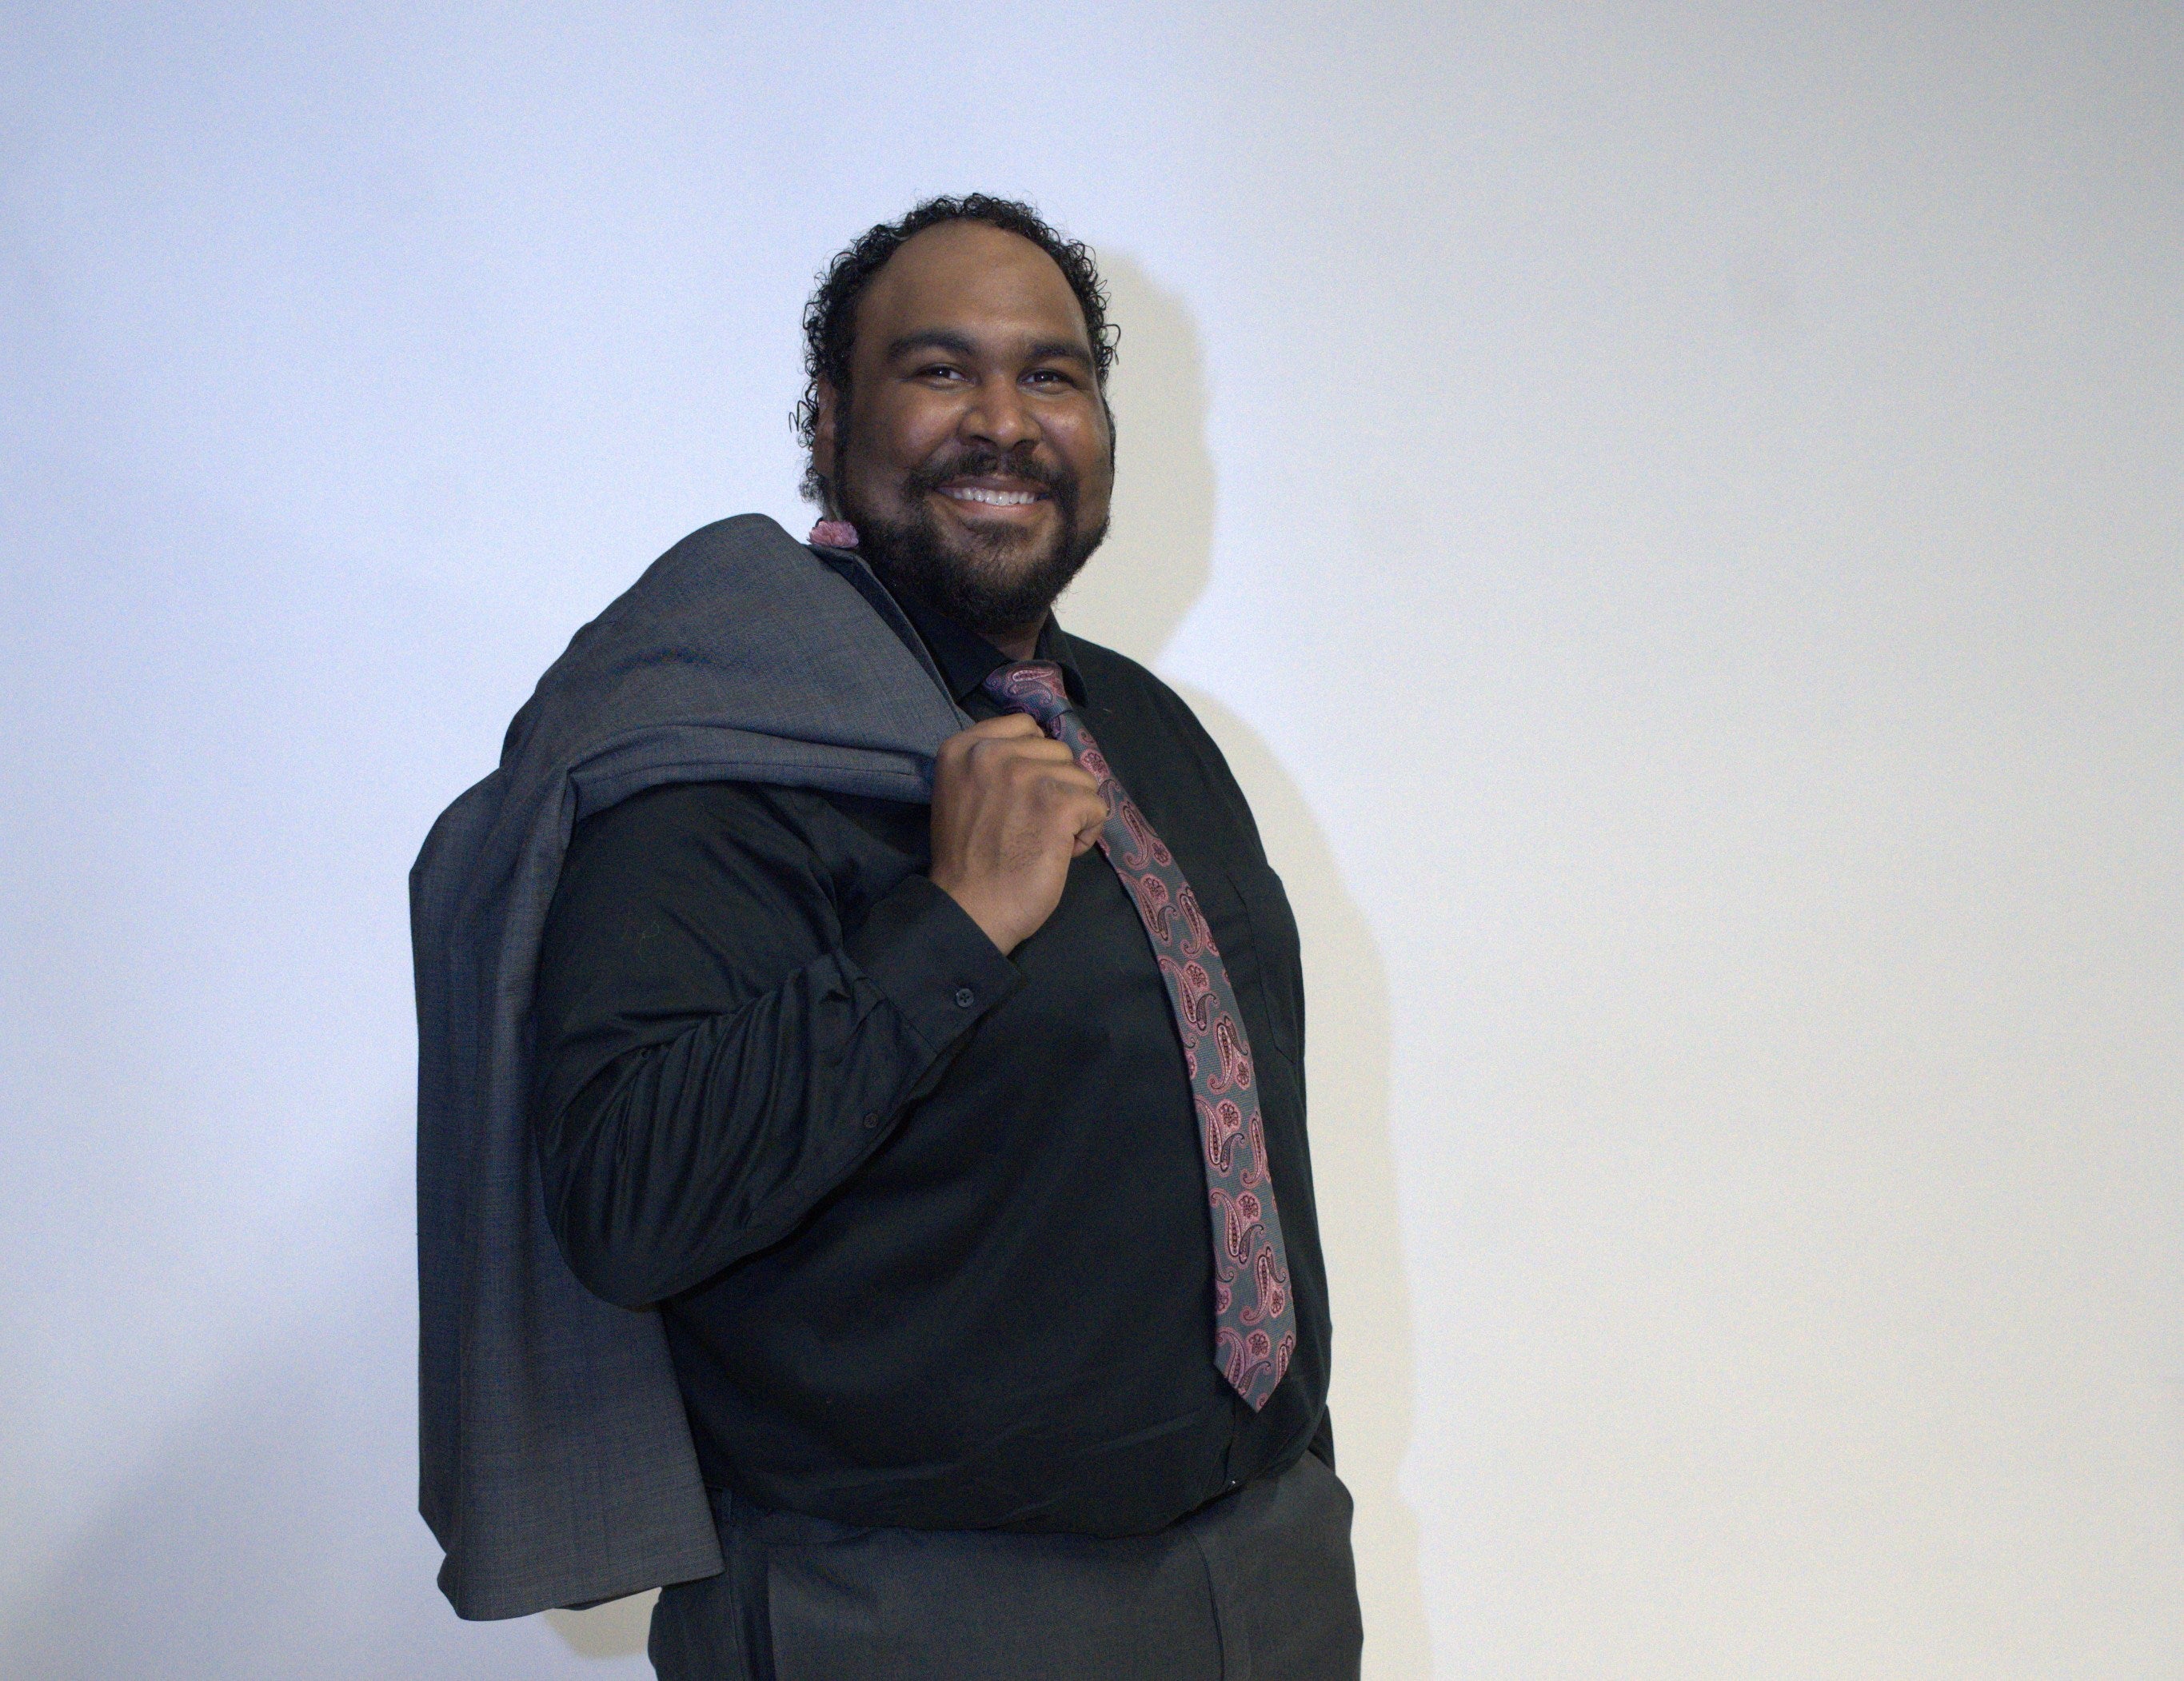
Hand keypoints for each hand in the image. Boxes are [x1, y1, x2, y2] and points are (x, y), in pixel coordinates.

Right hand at [928, 714, 1108, 954]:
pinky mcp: (1057, 803)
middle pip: (1058, 751)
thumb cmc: (970, 859)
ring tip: (1044, 840)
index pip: (1026, 726)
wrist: (969, 909)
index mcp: (965, 747)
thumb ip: (996, 764)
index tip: (1021, 796)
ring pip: (1082, 778)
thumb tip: (1050, 754)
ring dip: (1073, 811)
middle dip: (1056, 787)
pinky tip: (1061, 851)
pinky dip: (1087, 833)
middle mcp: (992, 752)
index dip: (1035, 761)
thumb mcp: (965, 792)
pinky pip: (1097, 806)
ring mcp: (1026, 775)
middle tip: (1031, 824)